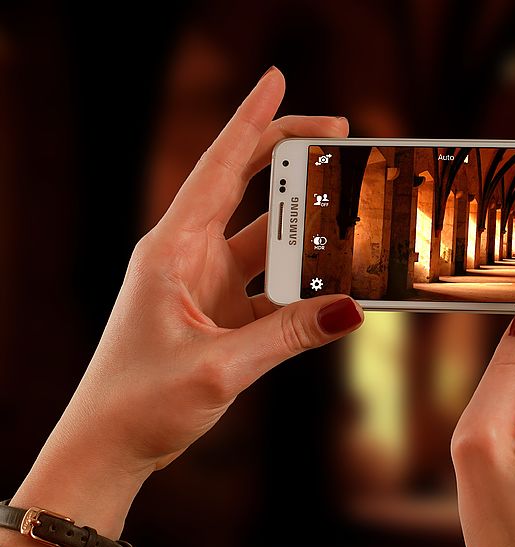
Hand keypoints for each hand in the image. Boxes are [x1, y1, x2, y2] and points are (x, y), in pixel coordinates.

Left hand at [0, 67, 362, 546]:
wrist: (109, 448)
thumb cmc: (140, 403)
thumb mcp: (220, 367)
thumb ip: (289, 336)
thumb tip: (352, 308)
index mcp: (172, 249)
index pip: (219, 167)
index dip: (253, 120)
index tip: (279, 80)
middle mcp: (188, 257)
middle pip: (248, 189)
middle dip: (292, 159)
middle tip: (342, 135)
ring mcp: (206, 286)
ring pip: (268, 242)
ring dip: (308, 232)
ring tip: (355, 216)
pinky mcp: (221, 316)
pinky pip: (273, 288)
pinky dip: (305, 286)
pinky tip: (336, 287)